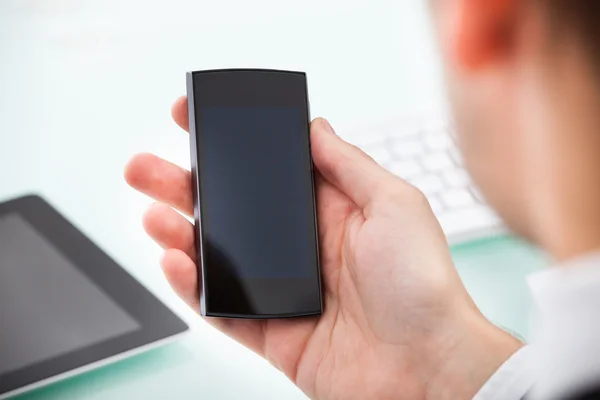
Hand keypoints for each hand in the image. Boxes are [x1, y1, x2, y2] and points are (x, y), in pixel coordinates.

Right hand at [124, 97, 521, 399]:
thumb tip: (315, 128)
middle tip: (148, 168)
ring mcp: (283, 289)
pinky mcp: (272, 330)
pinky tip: (175, 261)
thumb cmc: (423, 286)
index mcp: (330, 211)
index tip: (194, 122)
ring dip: (178, 232)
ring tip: (153, 213)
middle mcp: (302, 247)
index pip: (267, 172)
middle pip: (231, 210)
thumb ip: (347, 165)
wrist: (428, 368)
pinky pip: (220, 307)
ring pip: (217, 256)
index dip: (230, 146)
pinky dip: (192, 286)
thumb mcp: (394, 203)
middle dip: (185, 185)